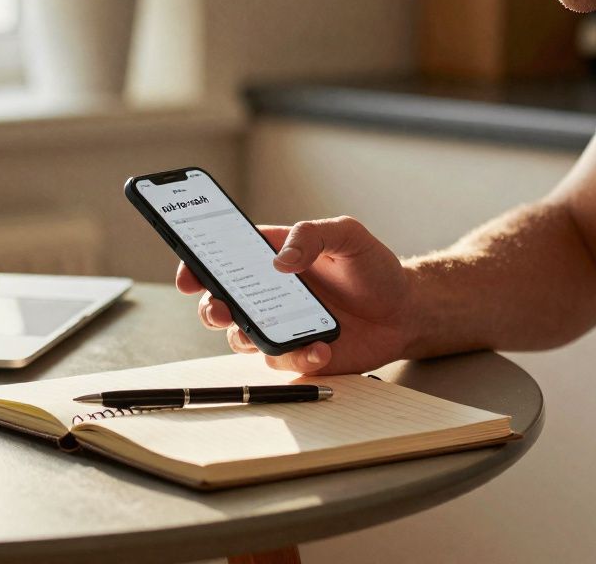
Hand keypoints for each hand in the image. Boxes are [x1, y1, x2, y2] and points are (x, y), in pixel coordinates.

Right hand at [175, 216, 413, 374]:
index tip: (190, 275)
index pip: (223, 257)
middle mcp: (267, 293)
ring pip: (241, 338)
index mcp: (271, 256)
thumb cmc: (372, 267)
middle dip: (212, 309)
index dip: (198, 266)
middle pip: (220, 303)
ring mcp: (279, 325)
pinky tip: (320, 347)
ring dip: (250, 337)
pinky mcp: (297, 354)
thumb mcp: (348, 234)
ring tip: (279, 332)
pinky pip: (281, 361)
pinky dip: (297, 357)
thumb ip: (312, 235)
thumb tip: (281, 261)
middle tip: (222, 311)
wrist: (404, 310)